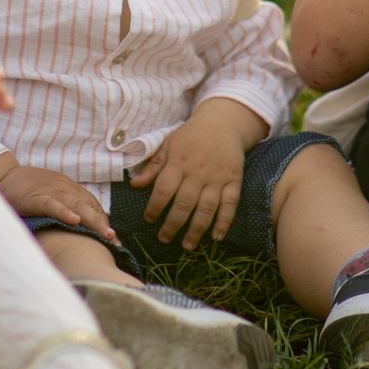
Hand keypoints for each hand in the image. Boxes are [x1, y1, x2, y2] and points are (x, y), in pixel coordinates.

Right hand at [0, 164, 117, 243]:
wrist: (4, 176)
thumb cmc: (28, 191)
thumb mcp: (52, 197)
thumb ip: (65, 209)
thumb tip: (81, 230)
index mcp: (70, 189)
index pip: (93, 205)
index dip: (103, 222)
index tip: (113, 241)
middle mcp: (65, 188)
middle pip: (90, 206)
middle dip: (104, 224)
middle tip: (115, 241)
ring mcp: (51, 191)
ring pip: (76, 205)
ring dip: (93, 220)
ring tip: (105, 235)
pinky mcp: (36, 196)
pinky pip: (52, 204)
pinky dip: (64, 212)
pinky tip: (74, 222)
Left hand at [128, 102, 260, 249]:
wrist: (222, 123)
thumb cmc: (190, 136)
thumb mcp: (168, 144)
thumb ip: (153, 166)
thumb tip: (134, 185)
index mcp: (178, 163)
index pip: (164, 189)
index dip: (155, 207)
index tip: (148, 219)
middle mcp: (197, 172)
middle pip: (184, 204)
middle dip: (173, 225)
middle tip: (164, 239)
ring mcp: (217, 178)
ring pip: (207, 208)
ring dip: (197, 229)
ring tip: (187, 245)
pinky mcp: (234, 180)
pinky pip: (230, 204)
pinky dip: (224, 222)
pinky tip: (216, 237)